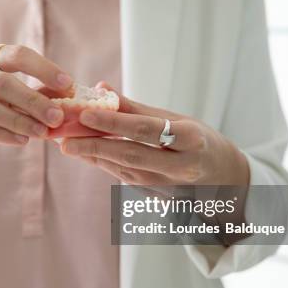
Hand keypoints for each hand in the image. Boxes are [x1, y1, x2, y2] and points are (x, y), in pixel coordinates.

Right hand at [0, 45, 72, 168]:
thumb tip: (70, 92)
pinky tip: (23, 141)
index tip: (67, 84)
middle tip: (57, 116)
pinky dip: (3, 135)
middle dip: (33, 100)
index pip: (13, 54)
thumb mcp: (13, 97)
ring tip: (42, 132)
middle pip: (0, 82)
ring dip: (20, 120)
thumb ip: (37, 92)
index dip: (42, 68)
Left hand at [60, 83, 249, 185]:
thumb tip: (102, 89)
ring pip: (123, 170)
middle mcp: (181, 167)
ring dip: (93, 156)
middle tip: (64, 138)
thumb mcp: (177, 119)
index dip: (114, 121)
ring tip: (67, 142)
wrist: (223, 179)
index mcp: (191, 140)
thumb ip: (137, 108)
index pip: (146, 130)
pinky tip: (84, 153)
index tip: (86, 114)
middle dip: (94, 146)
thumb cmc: (199, 140)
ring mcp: (168, 187)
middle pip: (131, 155)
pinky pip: (124, 178)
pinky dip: (102, 164)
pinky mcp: (157, 197)